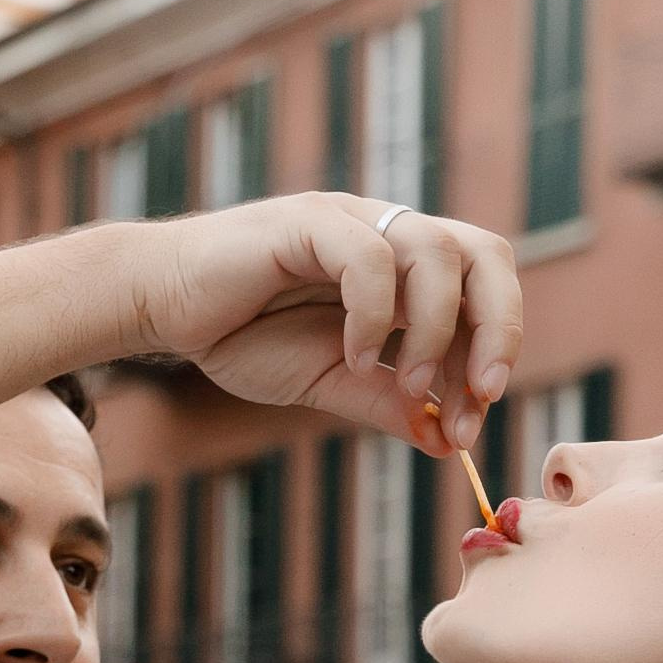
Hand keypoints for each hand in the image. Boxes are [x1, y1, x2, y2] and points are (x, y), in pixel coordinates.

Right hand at [130, 196, 520, 452]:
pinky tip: (354, 358)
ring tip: (406, 385)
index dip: (492, 356)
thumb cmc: (242, 335)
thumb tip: (446, 440)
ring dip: (438, 331)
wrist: (163, 306)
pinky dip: (376, 315)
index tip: (468, 424)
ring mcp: (352, 221)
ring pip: (437, 252)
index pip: (483, 293)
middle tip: (480, 396)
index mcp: (404, 271)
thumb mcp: (330, 381)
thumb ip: (386, 403)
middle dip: (498, 329)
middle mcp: (388, 235)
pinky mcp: (311, 221)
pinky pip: (371, 256)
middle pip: (485, 254)